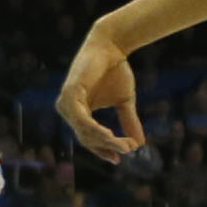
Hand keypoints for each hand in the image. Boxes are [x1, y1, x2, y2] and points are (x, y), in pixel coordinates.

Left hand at [55, 27, 142, 160]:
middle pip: (86, 138)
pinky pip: (81, 119)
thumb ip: (129, 121)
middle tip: (128, 150)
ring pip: (85, 132)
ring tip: (125, 145)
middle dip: (108, 147)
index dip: (103, 150)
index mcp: (77, 112)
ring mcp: (66, 102)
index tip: (119, 159)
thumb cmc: (115, 71)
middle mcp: (67, 109)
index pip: (87, 138)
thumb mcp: (124, 101)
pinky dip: (95, 129)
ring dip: (106, 140)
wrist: (112, 47)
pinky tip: (109, 134)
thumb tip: (140, 144)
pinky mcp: (69, 94)